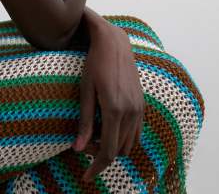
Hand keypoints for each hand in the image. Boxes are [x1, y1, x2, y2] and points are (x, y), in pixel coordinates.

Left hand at [72, 23, 144, 183]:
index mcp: (114, 109)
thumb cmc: (94, 63)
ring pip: (129, 144)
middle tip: (82, 146)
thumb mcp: (84, 91)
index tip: (85, 176)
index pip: (108, 151)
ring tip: (94, 136)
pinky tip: (107, 128)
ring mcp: (139, 108)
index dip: (96, 167)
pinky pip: (135, 132)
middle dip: (101, 155)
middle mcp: (130, 112)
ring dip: (113, 147)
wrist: (114, 42)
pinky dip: (123, 137)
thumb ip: (85, 121)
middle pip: (119, 150)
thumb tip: (77, 149)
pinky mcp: (141, 104)